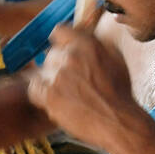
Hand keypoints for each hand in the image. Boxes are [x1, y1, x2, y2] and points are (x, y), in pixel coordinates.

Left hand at [26, 24, 134, 147]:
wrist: (118, 122)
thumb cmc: (119, 93)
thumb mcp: (115, 58)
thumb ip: (95, 44)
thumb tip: (82, 35)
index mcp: (87, 43)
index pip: (59, 31)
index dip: (61, 43)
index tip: (64, 52)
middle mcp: (71, 55)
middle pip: (51, 55)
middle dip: (59, 67)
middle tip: (71, 82)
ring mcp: (58, 75)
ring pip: (43, 72)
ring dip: (51, 82)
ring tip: (67, 96)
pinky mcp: (49, 94)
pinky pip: (34, 89)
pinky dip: (41, 95)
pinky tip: (55, 101)